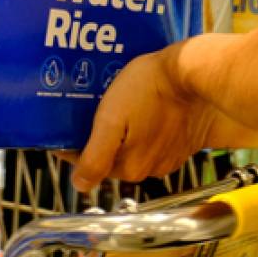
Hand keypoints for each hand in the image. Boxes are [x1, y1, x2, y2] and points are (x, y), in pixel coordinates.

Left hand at [68, 43, 257, 191]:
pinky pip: (155, 141)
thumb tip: (80, 185)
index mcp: (131, 166)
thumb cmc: (149, 88)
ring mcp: (170, 156)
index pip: (91, 165)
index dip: (74, 148)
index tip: (64, 131)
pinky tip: (142, 110)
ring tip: (118, 109)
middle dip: (99, 140)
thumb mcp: (111, 119)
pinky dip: (145, 130)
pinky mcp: (184, 142)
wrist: (193, 72)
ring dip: (124, 134)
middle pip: (113, 158)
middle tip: (90, 114)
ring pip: (135, 149)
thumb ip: (95, 157)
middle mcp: (152, 168)